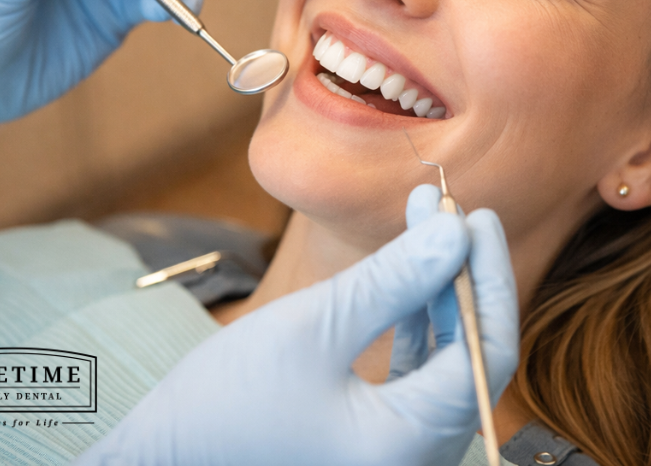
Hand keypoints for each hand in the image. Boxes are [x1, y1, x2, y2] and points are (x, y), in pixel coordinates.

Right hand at [76, 186, 519, 465]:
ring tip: (424, 219)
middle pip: (466, 352)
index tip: (475, 216)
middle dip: (459, 273)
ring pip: (440, 356)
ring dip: (433, 286)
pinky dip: (409, 315)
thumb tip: (456, 231)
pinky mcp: (372, 434)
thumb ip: (393, 279)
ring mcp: (395, 449)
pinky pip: (412, 369)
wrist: (163, 457)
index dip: (487, 277)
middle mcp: (414, 457)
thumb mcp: (315, 325)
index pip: (482, 352)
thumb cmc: (224, 402)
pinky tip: (401, 267)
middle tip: (449, 209)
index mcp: (408, 446)